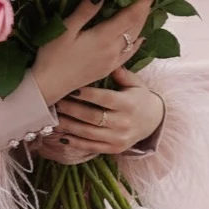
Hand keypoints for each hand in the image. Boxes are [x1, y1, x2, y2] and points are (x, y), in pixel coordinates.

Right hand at [30, 0, 154, 106]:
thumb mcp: (65, 30)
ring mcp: (113, 61)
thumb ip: (85, 12)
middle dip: (146, 8)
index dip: (143, 0)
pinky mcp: (108, 69)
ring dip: (142, 22)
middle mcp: (113, 49)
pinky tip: (139, 38)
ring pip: (134, 38)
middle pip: (136, 26)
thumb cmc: (53, 56)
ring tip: (146, 9)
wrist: (50, 85)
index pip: (131, 15)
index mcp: (104, 37)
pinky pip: (129, 53)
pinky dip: (137, 42)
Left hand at [35, 66, 164, 160]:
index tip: (70, 89)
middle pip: (93, 117)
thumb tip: (107, 59)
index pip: (104, 98)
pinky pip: (91, 147)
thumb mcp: (135, 83)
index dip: (87, 94)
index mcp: (129, 104)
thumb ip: (121, 73)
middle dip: (71, 109)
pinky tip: (62, 136)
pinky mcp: (113, 149)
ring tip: (54, 118)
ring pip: (89, 133)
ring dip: (69, 126)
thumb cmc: (139, 97)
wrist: (153, 122)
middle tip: (56, 102)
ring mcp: (118, 138)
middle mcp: (124, 123)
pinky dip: (75, 142)